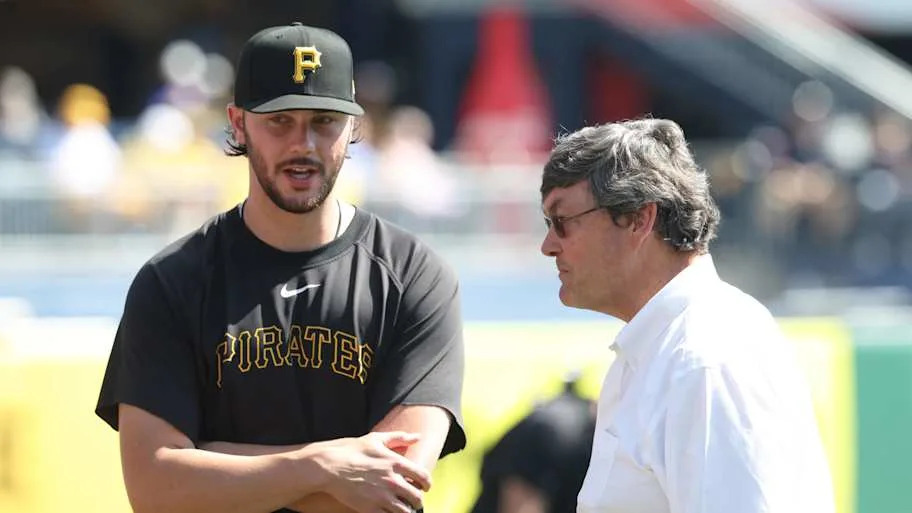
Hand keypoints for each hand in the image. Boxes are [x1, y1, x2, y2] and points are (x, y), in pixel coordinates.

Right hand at [310, 431, 430, 512]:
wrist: (329, 466)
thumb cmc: (352, 450)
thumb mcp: (376, 439)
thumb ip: (399, 437)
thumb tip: (417, 437)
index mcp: (396, 462)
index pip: (423, 477)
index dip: (427, 484)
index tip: (425, 487)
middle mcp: (392, 480)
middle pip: (416, 497)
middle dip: (418, 501)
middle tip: (414, 501)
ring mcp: (382, 496)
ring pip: (405, 511)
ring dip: (406, 511)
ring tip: (403, 509)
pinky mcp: (370, 508)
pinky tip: (389, 512)